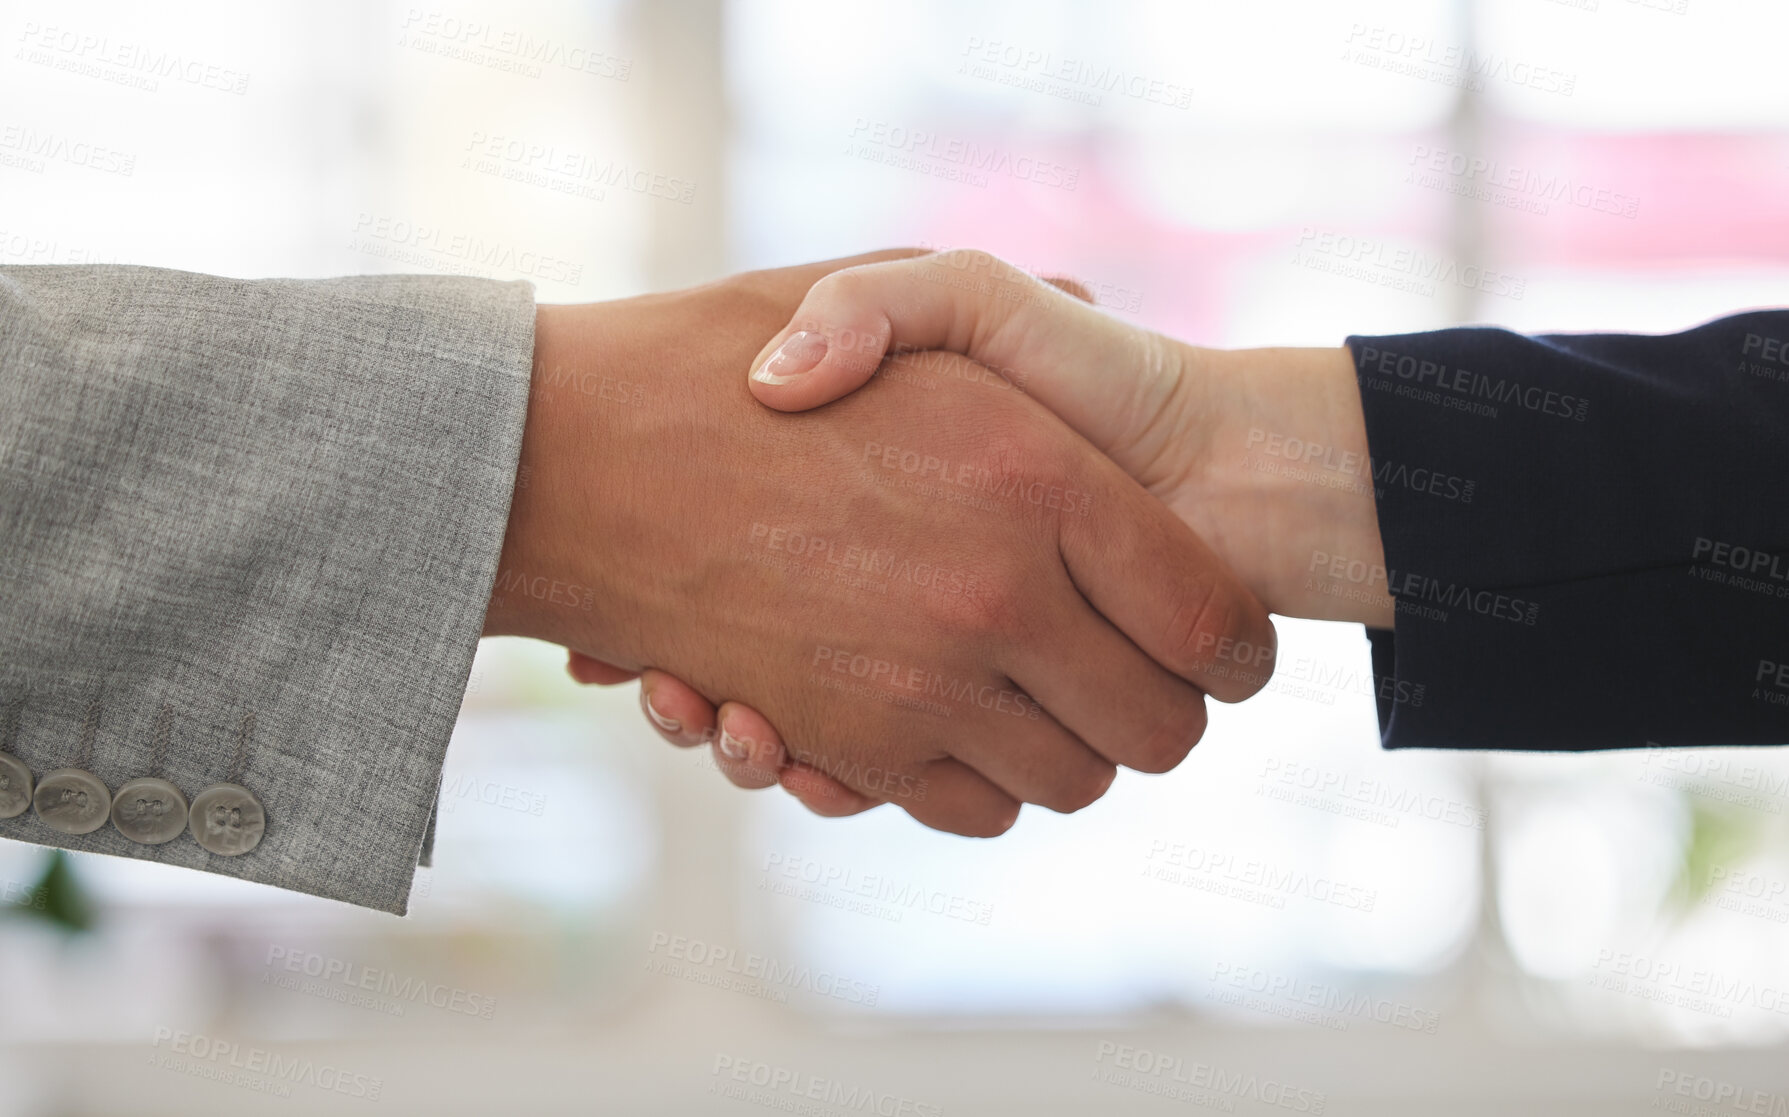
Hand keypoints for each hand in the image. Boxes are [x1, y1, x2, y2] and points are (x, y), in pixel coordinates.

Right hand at [486, 253, 1277, 835]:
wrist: (569, 457)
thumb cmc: (731, 356)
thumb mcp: (890, 293)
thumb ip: (1024, 311)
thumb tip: (1108, 321)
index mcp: (1037, 478)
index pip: (1212, 623)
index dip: (1239, 650)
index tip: (1224, 651)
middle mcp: (993, 596)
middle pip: (1158, 730)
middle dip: (1164, 713)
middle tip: (1137, 676)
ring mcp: (917, 683)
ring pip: (1069, 783)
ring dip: (1070, 750)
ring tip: (1038, 691)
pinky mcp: (846, 744)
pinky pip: (968, 808)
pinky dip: (979, 782)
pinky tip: (954, 716)